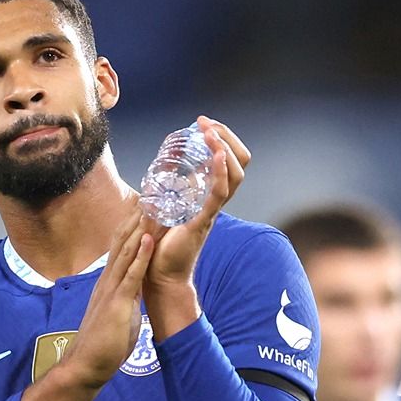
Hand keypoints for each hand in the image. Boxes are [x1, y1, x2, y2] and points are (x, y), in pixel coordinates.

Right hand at [57, 207, 153, 389]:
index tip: (142, 208)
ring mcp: (111, 290)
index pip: (120, 249)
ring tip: (150, 207)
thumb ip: (124, 299)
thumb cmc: (102, 345)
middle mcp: (108, 281)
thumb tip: (132, 293)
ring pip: (126, 253)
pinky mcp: (117, 303)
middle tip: (148, 195)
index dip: (131, 228)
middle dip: (135, 219)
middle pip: (122, 243)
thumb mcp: (117, 315)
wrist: (86, 365)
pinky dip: (140, 256)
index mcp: (109, 283)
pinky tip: (148, 240)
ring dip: (139, 229)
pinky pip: (131, 276)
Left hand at [141, 116, 249, 340]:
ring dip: (224, 148)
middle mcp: (216, 202)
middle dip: (228, 137)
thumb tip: (161, 163)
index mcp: (209, 197)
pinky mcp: (202, 221)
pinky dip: (220, 172)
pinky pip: (219, 194)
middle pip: (240, 164)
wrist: (159, 275)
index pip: (231, 162)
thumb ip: (169, 188)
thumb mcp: (165, 207)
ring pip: (234, 175)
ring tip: (209, 132)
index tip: (205, 124)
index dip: (223, 139)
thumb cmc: (160, 244)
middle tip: (206, 124)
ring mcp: (212, 211)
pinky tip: (216, 155)